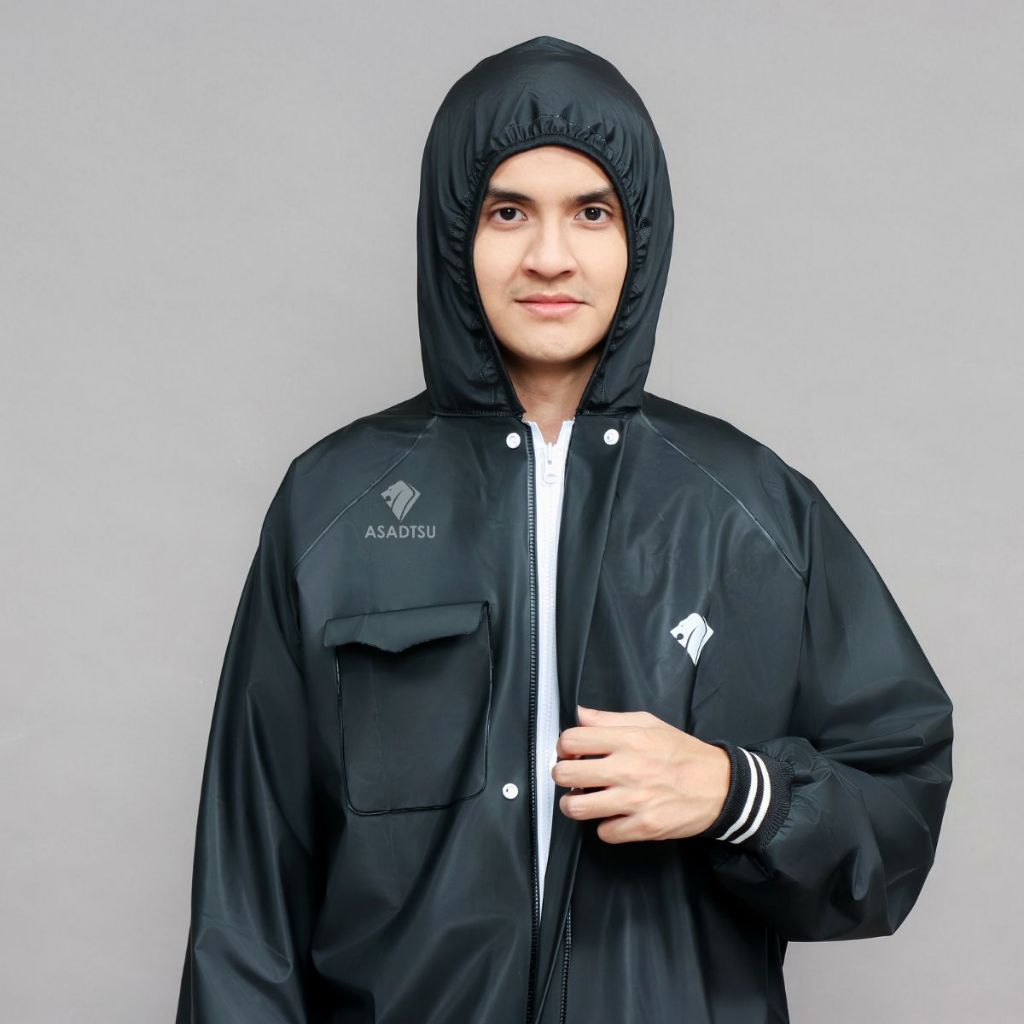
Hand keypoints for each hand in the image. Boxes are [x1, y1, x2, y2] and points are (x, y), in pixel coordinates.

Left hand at [551, 705, 730, 843]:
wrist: (720, 785)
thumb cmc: (683, 753)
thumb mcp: (649, 723)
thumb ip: (610, 719)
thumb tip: (580, 715)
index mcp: (628, 740)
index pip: (572, 740)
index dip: (564, 747)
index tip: (570, 753)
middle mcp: (628, 769)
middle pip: (566, 774)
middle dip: (562, 776)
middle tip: (571, 778)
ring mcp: (635, 800)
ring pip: (577, 808)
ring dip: (572, 806)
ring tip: (580, 801)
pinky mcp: (645, 826)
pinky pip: (605, 832)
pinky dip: (605, 827)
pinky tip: (612, 817)